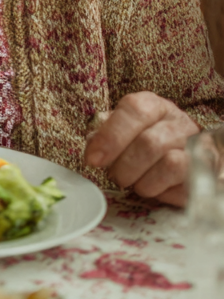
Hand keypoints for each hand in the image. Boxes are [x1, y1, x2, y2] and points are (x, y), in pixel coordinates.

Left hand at [84, 91, 199, 206]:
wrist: (179, 154)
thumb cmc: (140, 140)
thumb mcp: (120, 129)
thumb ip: (104, 132)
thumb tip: (94, 143)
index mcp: (154, 106)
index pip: (135, 110)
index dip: (110, 136)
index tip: (93, 159)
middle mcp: (178, 122)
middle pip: (150, 143)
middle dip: (124, 166)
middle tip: (115, 175)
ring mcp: (196, 148)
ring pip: (170, 165)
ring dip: (142, 181)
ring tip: (133, 182)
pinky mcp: (205, 173)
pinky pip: (182, 187)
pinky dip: (160, 192)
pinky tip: (153, 187)